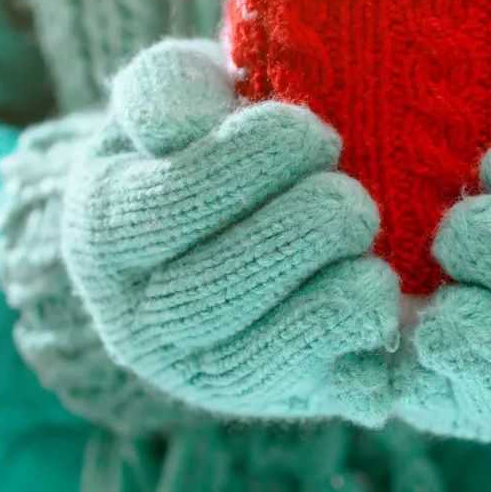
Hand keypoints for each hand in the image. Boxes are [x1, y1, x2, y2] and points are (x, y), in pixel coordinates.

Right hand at [62, 39, 398, 425]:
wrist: (237, 220)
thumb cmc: (212, 137)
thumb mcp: (178, 92)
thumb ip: (169, 88)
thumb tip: (191, 125)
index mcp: (104, 233)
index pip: (170, 206)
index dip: (256, 161)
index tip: (313, 133)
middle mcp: (138, 321)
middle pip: (210, 296)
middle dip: (303, 230)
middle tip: (347, 191)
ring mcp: (203, 376)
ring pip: (256, 362)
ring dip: (334, 294)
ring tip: (367, 244)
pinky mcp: (277, 403)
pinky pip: (322, 399)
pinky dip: (366, 352)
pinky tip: (386, 301)